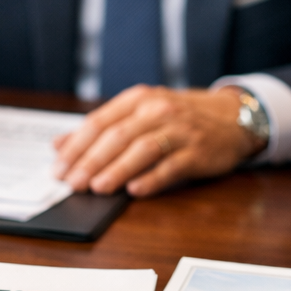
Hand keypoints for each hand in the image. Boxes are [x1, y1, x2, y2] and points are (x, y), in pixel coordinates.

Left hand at [52, 85, 265, 196]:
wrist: (231, 117)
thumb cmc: (178, 118)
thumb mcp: (139, 113)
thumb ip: (101, 129)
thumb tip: (58, 145)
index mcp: (138, 100)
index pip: (99, 122)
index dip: (76, 147)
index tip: (58, 168)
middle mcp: (157, 110)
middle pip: (118, 136)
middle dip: (91, 161)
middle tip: (73, 183)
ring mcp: (180, 130)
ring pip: (143, 149)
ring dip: (117, 170)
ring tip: (98, 188)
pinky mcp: (198, 151)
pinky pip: (172, 166)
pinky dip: (152, 179)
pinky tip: (135, 191)